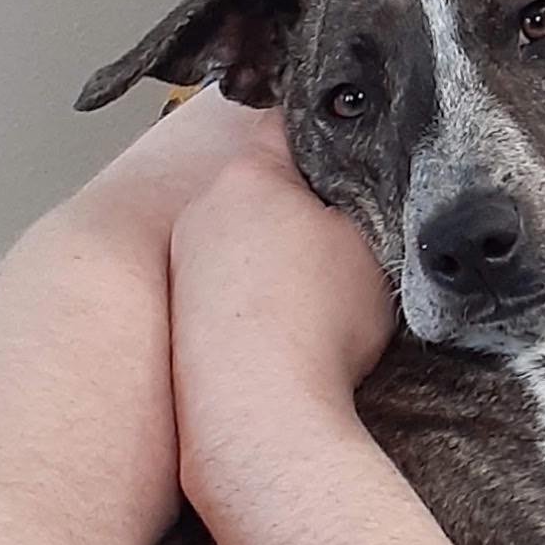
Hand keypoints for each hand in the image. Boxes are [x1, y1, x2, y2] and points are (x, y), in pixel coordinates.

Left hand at [168, 132, 395, 505]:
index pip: (292, 131)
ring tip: (317, 293)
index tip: (359, 167)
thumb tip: (356, 189)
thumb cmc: (318, 323)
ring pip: (244, 239)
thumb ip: (361, 199)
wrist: (259, 412)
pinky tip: (286, 325)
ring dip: (277, 255)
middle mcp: (202, 209)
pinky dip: (255, 297)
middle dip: (303, 207)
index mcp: (248, 176)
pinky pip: (227, 287)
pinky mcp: (177, 313)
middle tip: (345, 240)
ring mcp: (182, 262)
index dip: (334, 146)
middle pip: (264, 189)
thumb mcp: (368, 243)